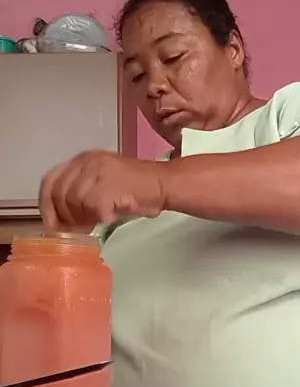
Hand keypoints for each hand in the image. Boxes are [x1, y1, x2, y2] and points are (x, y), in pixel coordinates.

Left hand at [39, 150, 165, 229]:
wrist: (164, 183)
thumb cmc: (137, 187)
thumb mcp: (103, 180)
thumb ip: (82, 191)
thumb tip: (64, 217)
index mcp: (82, 159)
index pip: (50, 181)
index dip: (47, 206)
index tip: (55, 224)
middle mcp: (87, 161)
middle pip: (59, 194)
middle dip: (67, 216)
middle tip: (82, 227)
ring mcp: (97, 172)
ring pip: (74, 203)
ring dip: (85, 217)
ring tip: (99, 220)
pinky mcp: (109, 185)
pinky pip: (92, 208)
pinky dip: (100, 217)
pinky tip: (110, 217)